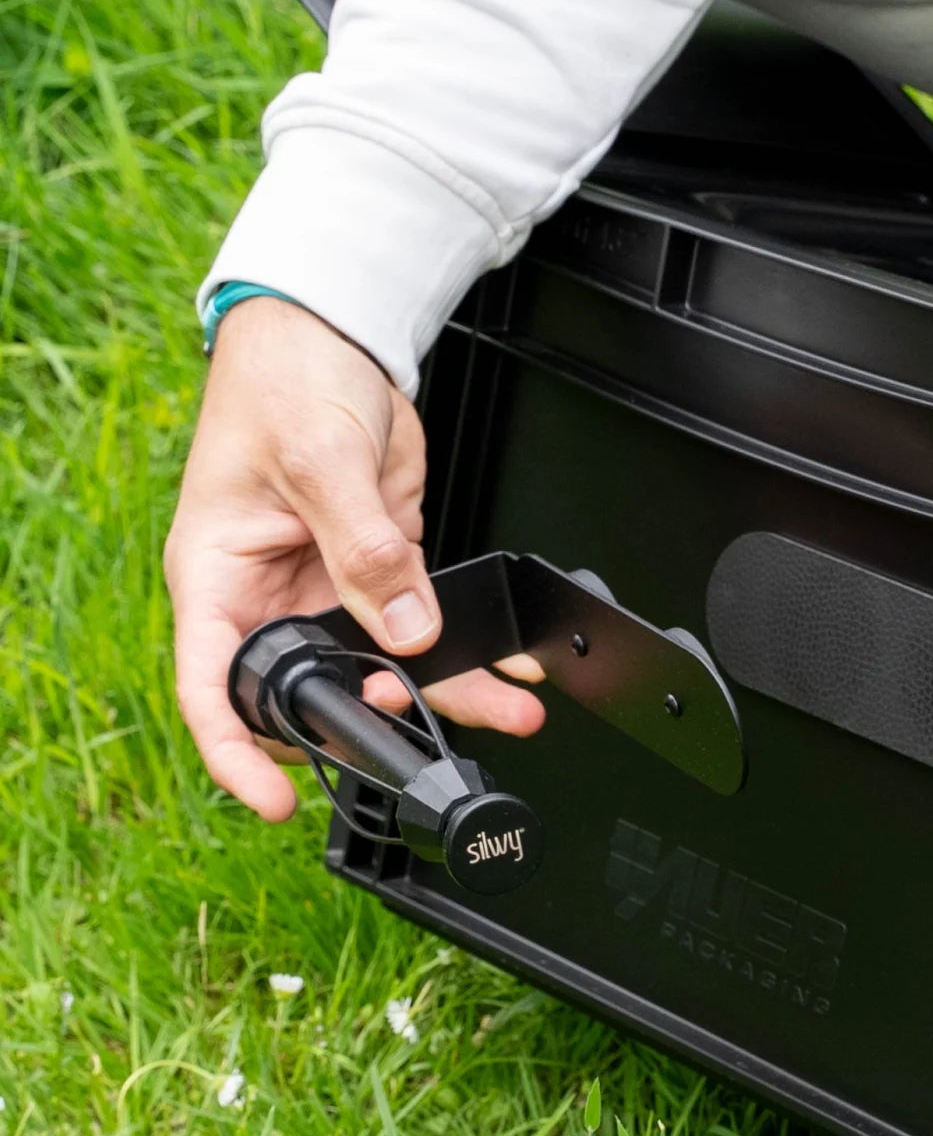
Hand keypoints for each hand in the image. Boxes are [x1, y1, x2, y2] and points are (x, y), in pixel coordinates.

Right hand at [164, 298, 543, 820]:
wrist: (331, 337)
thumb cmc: (284, 382)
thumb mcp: (318, 463)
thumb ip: (363, 551)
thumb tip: (404, 627)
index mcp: (216, 580)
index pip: (215, 689)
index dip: (240, 754)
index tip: (279, 798)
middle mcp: (269, 595)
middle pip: (315, 690)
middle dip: (376, 721)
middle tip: (430, 736)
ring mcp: (329, 587)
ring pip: (384, 665)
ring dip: (447, 692)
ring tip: (513, 710)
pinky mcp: (381, 567)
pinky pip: (423, 624)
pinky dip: (468, 647)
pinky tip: (512, 665)